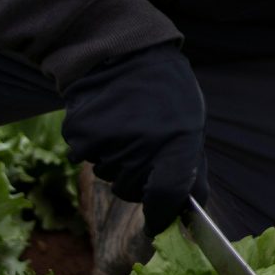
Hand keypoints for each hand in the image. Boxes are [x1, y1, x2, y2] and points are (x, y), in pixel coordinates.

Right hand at [59, 43, 208, 235]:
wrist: (119, 52)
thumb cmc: (163, 90)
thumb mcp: (190, 122)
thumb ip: (191, 166)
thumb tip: (193, 208)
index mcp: (177, 142)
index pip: (168, 196)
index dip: (162, 215)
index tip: (159, 223)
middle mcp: (143, 146)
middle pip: (133, 191)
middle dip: (139, 178)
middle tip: (144, 141)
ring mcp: (109, 142)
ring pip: (109, 175)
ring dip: (116, 160)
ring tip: (126, 123)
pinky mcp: (81, 136)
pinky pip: (86, 158)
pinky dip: (94, 145)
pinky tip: (106, 120)